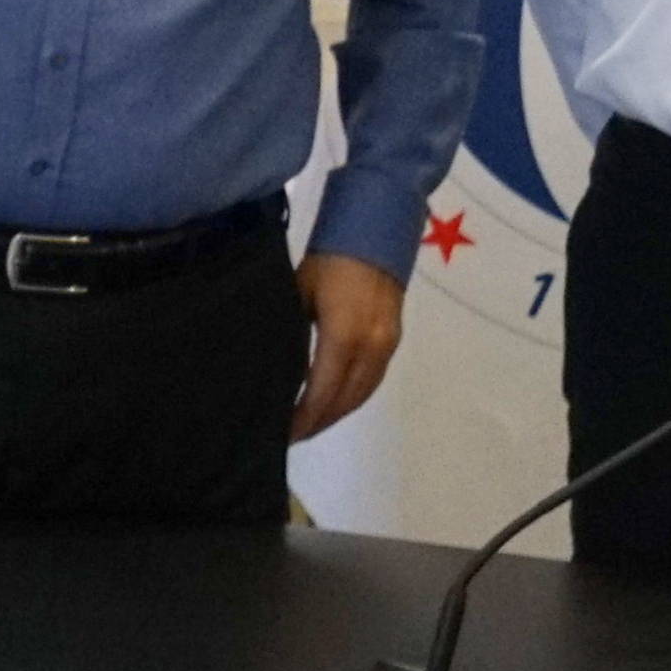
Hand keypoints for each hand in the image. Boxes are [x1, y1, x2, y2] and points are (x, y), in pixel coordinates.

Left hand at [291, 254, 404, 439]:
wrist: (375, 234)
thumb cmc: (328, 262)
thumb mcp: (298, 296)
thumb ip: (293, 336)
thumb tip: (276, 370)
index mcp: (344, 336)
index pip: (323, 391)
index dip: (305, 417)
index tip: (285, 433)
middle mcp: (371, 347)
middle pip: (346, 399)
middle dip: (320, 421)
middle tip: (294, 436)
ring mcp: (387, 345)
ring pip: (363, 393)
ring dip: (338, 413)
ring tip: (312, 425)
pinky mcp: (393, 341)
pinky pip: (373, 380)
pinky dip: (354, 396)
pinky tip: (336, 401)